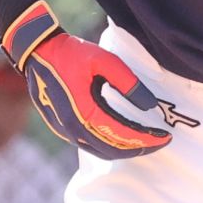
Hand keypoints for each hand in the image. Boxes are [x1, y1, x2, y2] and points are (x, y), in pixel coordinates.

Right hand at [0, 3, 191, 160]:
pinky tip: (122, 137)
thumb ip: (129, 84)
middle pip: (114, 149)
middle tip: (160, 141)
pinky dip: (109, 145)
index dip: (147, 138)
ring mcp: (65, 130)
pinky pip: (90, 145)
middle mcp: (73, 128)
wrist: (37, 52)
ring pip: (101, 151)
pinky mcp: (62, 128)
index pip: (123, 135)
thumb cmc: (71, 53)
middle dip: (140, 148)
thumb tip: (150, 107)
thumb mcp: (104, 61)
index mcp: (85, 112)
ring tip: (145, 141)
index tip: (166, 136)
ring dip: (125, 149)